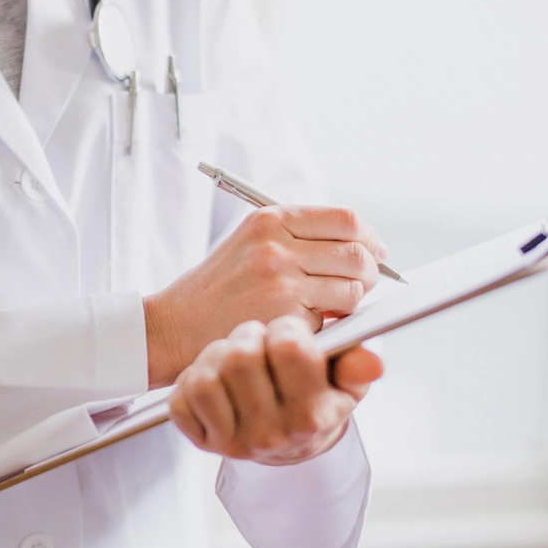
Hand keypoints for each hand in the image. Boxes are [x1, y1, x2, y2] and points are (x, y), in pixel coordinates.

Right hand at [144, 205, 385, 386]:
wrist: (170, 328)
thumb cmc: (213, 292)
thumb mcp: (247, 245)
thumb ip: (296, 238)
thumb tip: (362, 248)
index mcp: (269, 219)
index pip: (346, 220)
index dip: (370, 239)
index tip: (377, 255)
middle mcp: (276, 245)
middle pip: (357, 254)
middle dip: (369, 276)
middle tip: (359, 290)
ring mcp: (281, 281)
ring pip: (352, 290)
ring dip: (350, 305)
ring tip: (328, 311)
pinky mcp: (284, 316)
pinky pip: (332, 320)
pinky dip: (327, 327)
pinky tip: (304, 328)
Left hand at [168, 316, 382, 464]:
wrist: (284, 444)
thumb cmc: (314, 398)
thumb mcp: (344, 383)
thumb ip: (357, 366)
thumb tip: (372, 362)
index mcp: (311, 415)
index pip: (288, 347)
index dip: (286, 328)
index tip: (288, 334)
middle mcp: (271, 435)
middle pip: (241, 356)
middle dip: (248, 336)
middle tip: (257, 342)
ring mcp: (232, 442)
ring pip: (206, 375)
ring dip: (217, 355)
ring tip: (235, 359)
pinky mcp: (200, 441)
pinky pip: (181, 396)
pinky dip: (192, 379)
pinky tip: (215, 382)